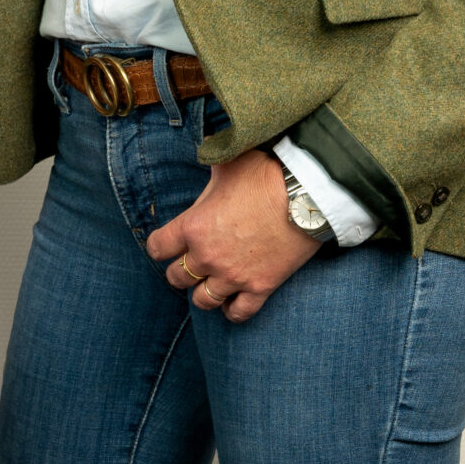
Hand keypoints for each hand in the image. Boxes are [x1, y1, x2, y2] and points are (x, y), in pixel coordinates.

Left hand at [147, 147, 320, 321]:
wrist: (306, 194)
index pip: (157, 248)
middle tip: (189, 263)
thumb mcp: (227, 164)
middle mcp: (207, 256)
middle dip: (180, 270)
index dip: (159, 246)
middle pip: (176, 278)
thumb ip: (209, 165)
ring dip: (203, 293)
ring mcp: (233, 275)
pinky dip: (232, 310)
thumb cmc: (265, 174)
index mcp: (193, 226)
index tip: (166, 244)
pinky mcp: (260, 287)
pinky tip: (232, 301)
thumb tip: (207, 150)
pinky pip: (238, 313)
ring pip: (203, 300)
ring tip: (209, 283)